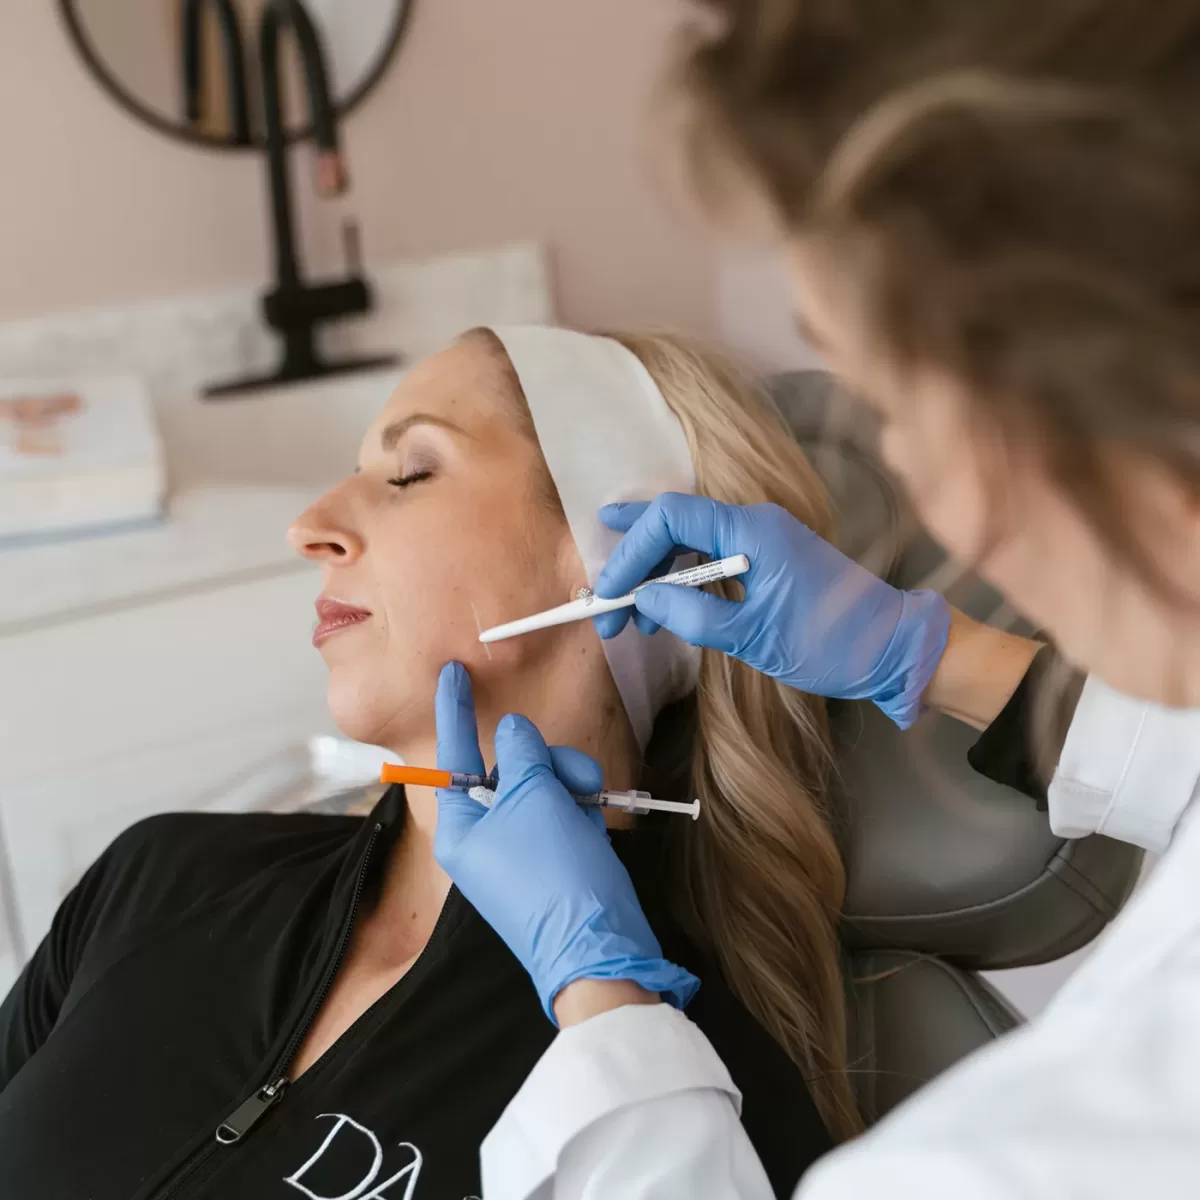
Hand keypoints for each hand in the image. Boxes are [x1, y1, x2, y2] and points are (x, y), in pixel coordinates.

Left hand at [432, 662, 698, 1020]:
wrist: (600, 945)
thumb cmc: (554, 874)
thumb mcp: (534, 798)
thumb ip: (521, 752)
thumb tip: (513, 730)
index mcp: (460, 826)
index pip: (453, 755)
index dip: (454, 710)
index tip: (451, 671)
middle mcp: (484, 836)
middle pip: (509, 768)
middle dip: (548, 763)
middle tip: (575, 777)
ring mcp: (521, 848)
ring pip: (544, 784)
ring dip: (572, 785)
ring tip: (592, 805)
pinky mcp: (554, 857)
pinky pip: (565, 811)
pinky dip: (582, 811)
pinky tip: (595, 830)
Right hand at [594, 494, 949, 729]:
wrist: (895, 648)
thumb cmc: (832, 642)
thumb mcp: (755, 638)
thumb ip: (693, 616)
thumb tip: (645, 599)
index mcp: (753, 530)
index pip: (671, 517)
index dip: (630, 550)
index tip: (609, 591)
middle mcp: (754, 522)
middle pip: (674, 523)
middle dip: (634, 563)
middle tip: (606, 607)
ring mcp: (761, 539)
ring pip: (688, 541)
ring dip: (655, 575)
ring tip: (632, 618)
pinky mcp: (767, 559)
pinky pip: (709, 557)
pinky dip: (681, 580)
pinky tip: (663, 609)